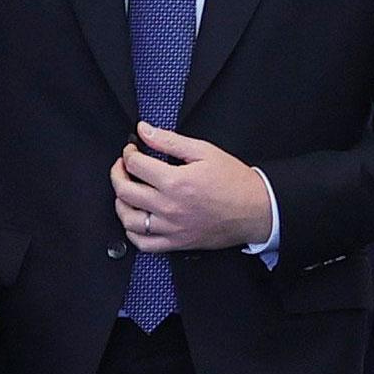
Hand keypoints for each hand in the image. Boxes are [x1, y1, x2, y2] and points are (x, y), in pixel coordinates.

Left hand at [112, 124, 273, 253]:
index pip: (135, 165)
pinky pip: (143, 243)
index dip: (128, 153)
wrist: (256, 210)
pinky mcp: (176, 242)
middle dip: (117, 174)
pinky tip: (136, 219)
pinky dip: (132, 232)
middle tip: (123, 166)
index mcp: (175, 181)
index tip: (132, 150)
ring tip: (126, 192)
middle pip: (125, 191)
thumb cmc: (234, 181)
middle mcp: (169, 206)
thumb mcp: (204, 151)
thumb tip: (145, 130)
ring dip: (120, 203)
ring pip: (128, 219)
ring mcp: (171, 227)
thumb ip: (170, 140)